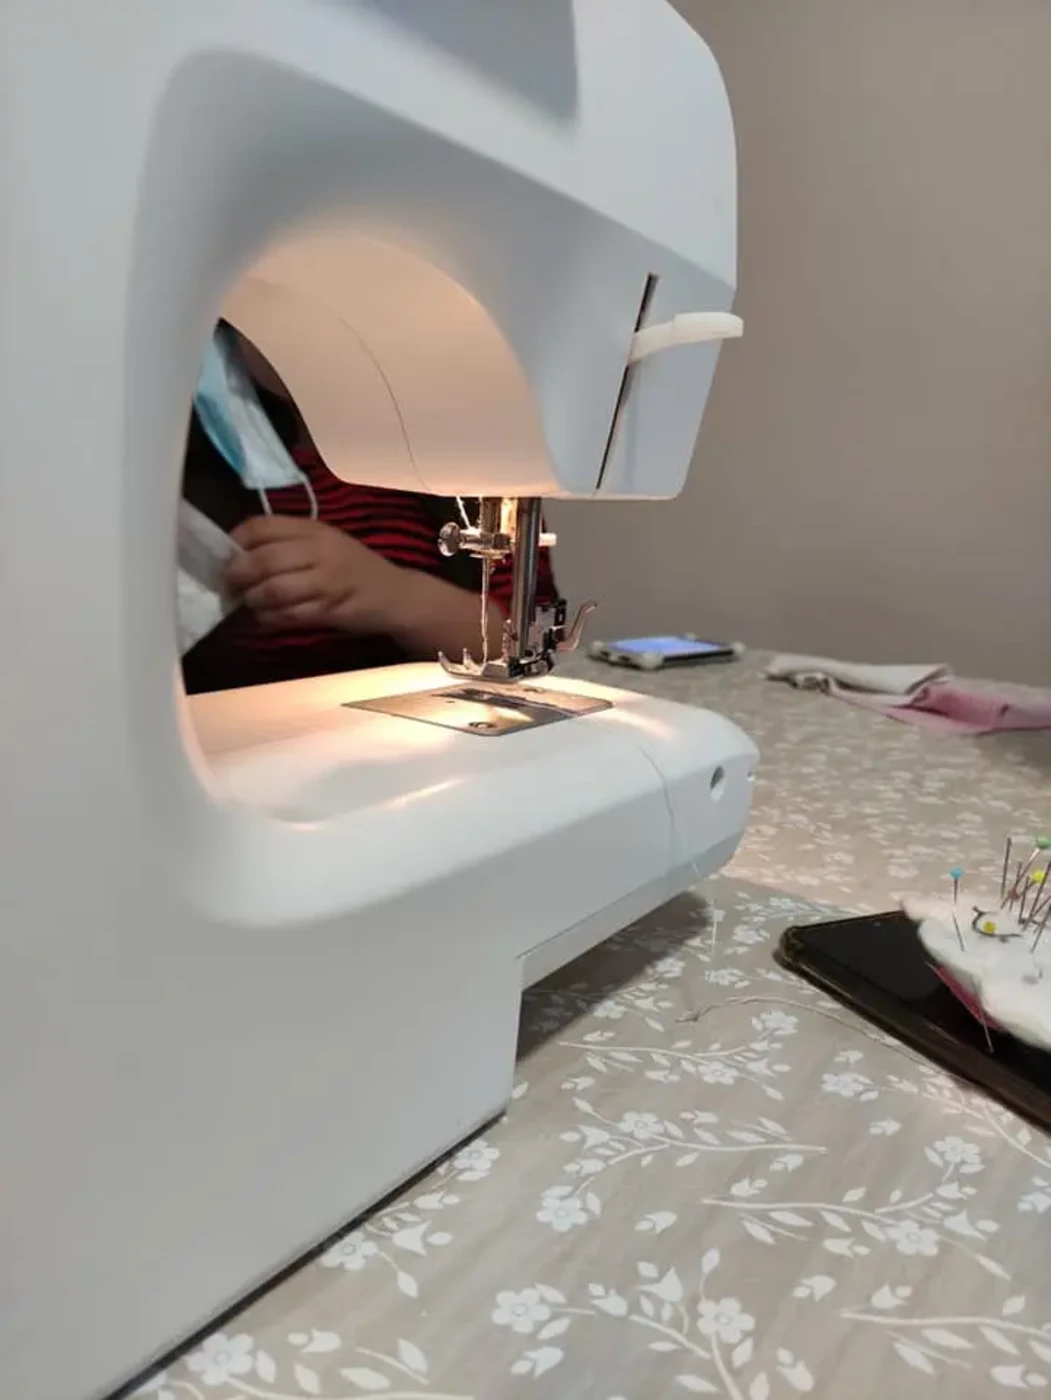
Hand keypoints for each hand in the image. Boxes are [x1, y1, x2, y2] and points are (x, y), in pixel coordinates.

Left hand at [226, 515, 404, 633]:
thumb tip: (236, 553)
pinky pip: (289, 615)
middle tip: (228, 586)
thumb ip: (286, 543)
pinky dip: (270, 619)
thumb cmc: (352, 567)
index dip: (235, 541)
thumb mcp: (323, 543)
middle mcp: (319, 550)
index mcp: (313, 528)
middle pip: (262, 559)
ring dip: (253, 600)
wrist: (395, 594)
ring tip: (249, 603)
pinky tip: (267, 618)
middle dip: (237, 576)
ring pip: (273, 590)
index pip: (261, 526)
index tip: (224, 556)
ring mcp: (326, 581)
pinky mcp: (330, 609)